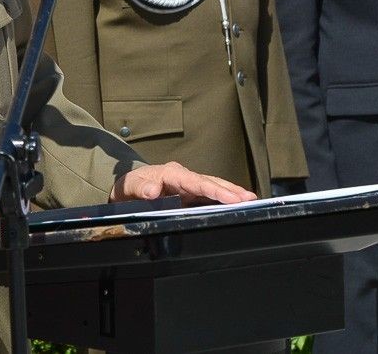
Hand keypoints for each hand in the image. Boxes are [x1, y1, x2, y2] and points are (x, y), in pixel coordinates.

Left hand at [112, 161, 256, 205]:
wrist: (126, 189)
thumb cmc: (129, 186)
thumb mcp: (129, 187)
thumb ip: (140, 188)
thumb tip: (152, 191)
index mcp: (171, 173)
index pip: (197, 182)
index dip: (215, 190)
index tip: (232, 198)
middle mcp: (182, 176)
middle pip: (210, 182)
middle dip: (231, 190)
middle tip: (250, 199)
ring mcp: (187, 185)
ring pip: (213, 187)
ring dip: (231, 193)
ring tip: (251, 200)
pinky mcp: (188, 193)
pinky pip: (208, 195)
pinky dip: (223, 198)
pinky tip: (236, 204)